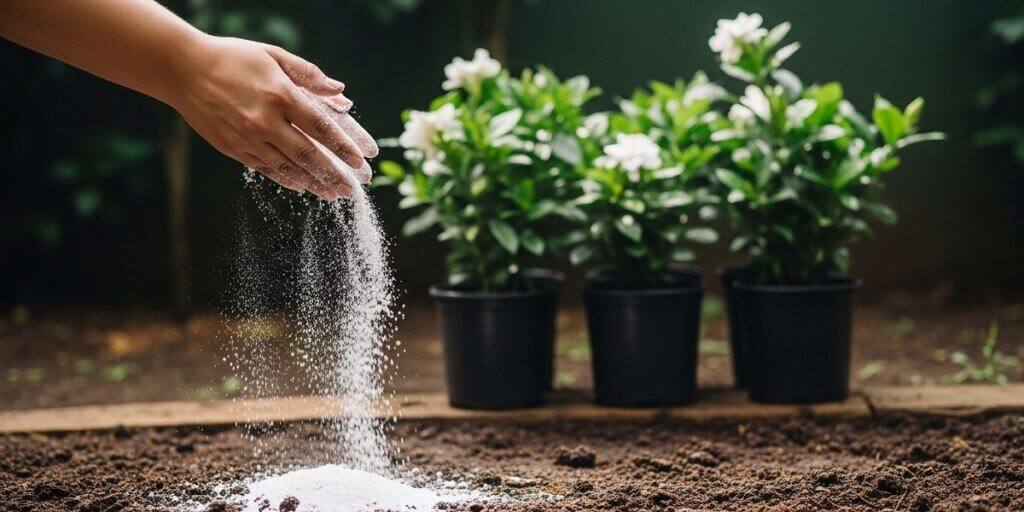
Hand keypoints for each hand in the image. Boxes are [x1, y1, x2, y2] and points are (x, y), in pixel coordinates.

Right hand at [169, 35, 377, 198]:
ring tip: (333, 194)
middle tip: (353, 188)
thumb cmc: (233, 58)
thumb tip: (340, 92)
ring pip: (288, 168)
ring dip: (314, 183)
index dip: (343, 146)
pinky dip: (287, 180)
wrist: (183, 69)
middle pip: (308, 154)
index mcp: (279, 94)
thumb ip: (308, 74)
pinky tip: (303, 187)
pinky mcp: (233, 149)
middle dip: (333, 173)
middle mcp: (265, 121)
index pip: (320, 126)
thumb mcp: (273, 56)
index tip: (360, 160)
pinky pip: (266, 170)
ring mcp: (248, 138)